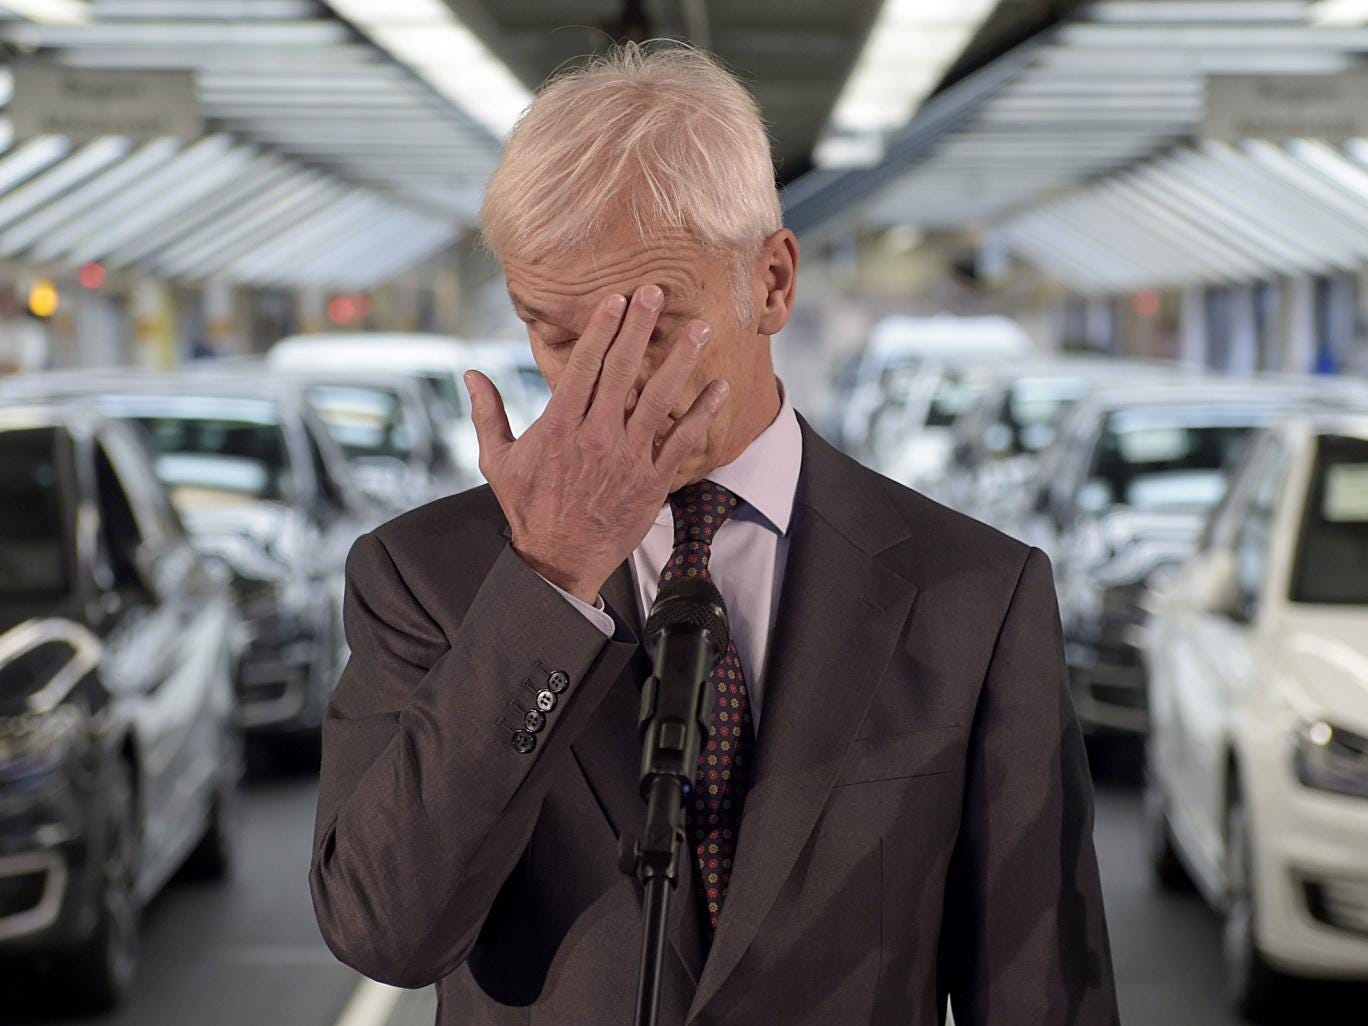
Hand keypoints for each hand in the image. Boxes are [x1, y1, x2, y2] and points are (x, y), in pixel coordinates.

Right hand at [465, 285, 728, 604]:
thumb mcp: (497, 462)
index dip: (601, 329)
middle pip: (622, 371)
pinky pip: (681, 442)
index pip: (583, 366)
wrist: (559, 560)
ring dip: (681, 362)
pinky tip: (719, 388)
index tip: (616, 300)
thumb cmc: (528, 509)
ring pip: (658, 400)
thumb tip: (471, 373)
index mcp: (559, 427)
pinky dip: (701, 414)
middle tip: (657, 293)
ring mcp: (627, 458)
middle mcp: (595, 436)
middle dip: (640, 329)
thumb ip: (487, 414)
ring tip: (700, 330)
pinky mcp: (651, 481)